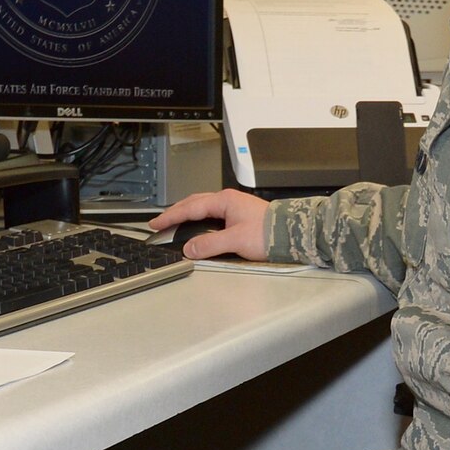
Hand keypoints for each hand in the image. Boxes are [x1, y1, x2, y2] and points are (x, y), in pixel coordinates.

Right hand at [149, 188, 269, 261]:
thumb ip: (209, 245)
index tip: (156, 224)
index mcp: (225, 201)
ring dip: (187, 215)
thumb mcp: (235, 241)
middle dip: (175, 213)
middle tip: (160, 223)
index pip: (190, 208)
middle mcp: (228, 201)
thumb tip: (189, 249)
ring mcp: (234, 208)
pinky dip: (200, 221)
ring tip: (175, 224)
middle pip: (194, 204)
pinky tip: (198, 229)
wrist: (292, 234)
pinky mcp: (240, 217)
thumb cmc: (269, 233)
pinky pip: (213, 216)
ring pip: (203, 208)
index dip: (170, 217)